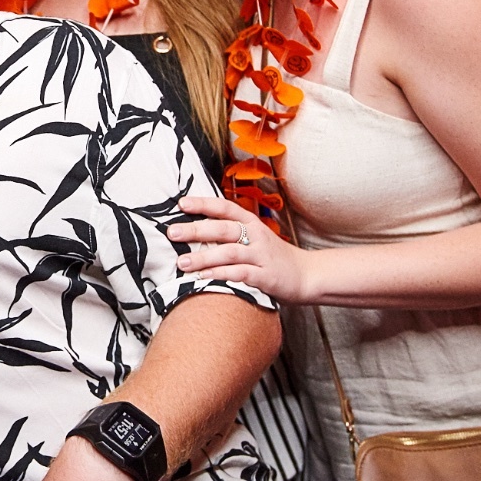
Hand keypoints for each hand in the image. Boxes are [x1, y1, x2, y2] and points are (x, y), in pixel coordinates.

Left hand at [165, 196, 310, 301]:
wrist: (307, 275)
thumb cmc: (273, 257)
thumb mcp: (254, 239)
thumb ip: (230, 234)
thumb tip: (193, 231)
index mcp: (252, 223)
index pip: (225, 208)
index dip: (204, 204)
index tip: (181, 203)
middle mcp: (256, 236)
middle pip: (224, 229)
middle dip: (196, 230)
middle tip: (172, 233)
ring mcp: (262, 256)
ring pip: (229, 252)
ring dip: (204, 257)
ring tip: (182, 262)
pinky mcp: (266, 276)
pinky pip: (241, 274)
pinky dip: (221, 274)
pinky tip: (203, 277)